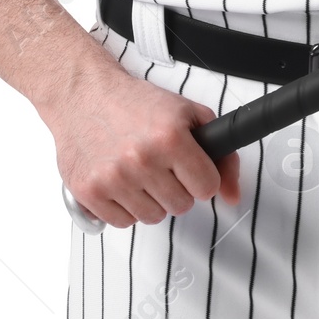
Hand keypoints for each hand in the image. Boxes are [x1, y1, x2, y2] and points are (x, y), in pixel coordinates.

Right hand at [44, 60, 239, 228]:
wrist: (85, 96)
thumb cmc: (136, 104)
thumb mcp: (188, 114)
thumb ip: (221, 153)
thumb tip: (233, 195)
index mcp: (170, 136)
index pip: (207, 187)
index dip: (202, 177)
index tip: (193, 168)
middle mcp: (142, 159)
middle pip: (181, 205)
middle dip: (177, 187)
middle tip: (163, 165)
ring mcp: (113, 179)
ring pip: (153, 217)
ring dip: (152, 199)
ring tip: (141, 171)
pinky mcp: (89, 193)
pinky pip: (124, 223)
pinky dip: (127, 207)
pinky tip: (123, 181)